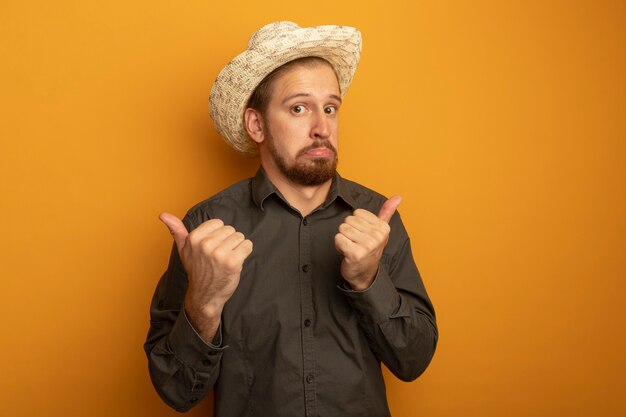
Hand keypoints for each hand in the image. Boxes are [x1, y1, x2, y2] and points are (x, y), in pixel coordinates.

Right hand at [159, 213, 252, 339]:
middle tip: (219, 256)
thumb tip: (163, 214)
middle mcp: (206, 244)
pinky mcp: (233, 262)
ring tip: (226, 259)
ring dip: (237, 247)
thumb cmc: (196, 270)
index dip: (218, 235)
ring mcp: (219, 253)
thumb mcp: (183, 249)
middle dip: (228, 241)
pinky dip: (245, 252)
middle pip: (230, 230)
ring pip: (240, 237)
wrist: (204, 295)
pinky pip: (248, 245)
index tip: (212, 247)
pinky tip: (235, 262)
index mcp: (194, 238)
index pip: (218, 223)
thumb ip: (176, 230)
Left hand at [334, 196, 401, 290]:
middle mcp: (377, 236)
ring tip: (351, 247)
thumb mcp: (380, 230)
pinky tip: (346, 253)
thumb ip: (387, 212)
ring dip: (343, 239)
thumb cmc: (370, 249)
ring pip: (342, 229)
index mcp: (383, 228)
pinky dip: (338, 246)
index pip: (357, 213)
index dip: (356, 223)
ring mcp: (367, 245)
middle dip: (348, 231)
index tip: (362, 235)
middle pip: (348, 220)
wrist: (365, 274)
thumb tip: (398, 196)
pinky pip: (338, 239)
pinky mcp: (355, 254)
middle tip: (356, 242)